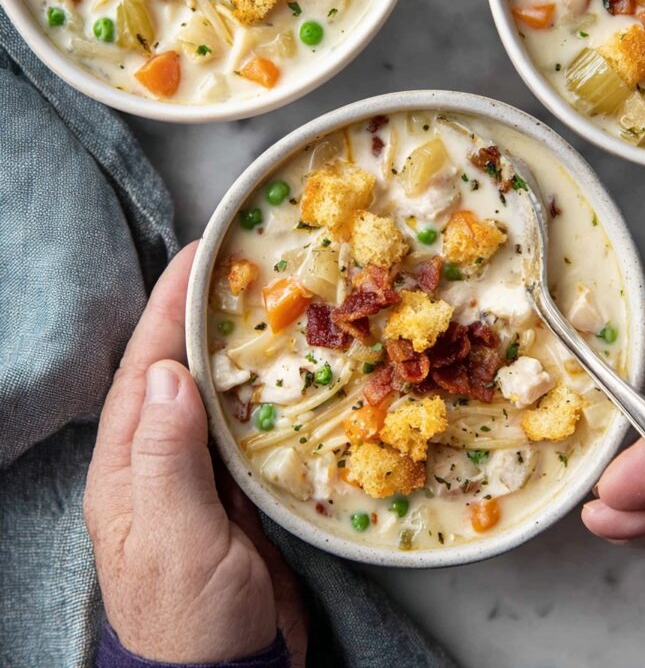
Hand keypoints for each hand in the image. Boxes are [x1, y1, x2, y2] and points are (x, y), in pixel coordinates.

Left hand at [84, 243, 306, 664]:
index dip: (168, 307)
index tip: (198, 257)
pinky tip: (286, 372)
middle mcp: (157, 458)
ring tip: (265, 304)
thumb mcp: (174, 539)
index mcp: (128, 464)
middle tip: (235, 268)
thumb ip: (166, 457)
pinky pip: (244, 425)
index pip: (146, 367)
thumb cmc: (191, 618)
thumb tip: (169, 375)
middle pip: (176, 367)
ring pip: (213, 392)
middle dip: (199, 313)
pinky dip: (261, 392)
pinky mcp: (233, 488)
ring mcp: (197, 473)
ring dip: (233, 347)